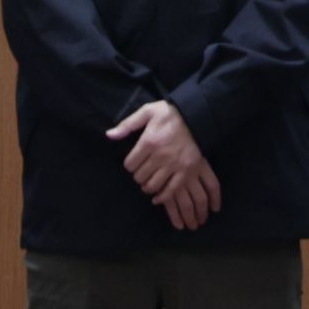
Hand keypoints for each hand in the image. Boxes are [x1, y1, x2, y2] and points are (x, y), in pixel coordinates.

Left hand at [110, 98, 222, 229]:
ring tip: (149, 181)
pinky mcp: (186, 172)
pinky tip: (157, 196)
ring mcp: (174, 165)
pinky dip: (162, 196)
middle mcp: (160, 156)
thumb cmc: (170, 114)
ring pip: (152, 185)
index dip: (129, 165)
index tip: (134, 162)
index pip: (129, 164)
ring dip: (147, 186)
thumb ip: (127, 124)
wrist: (198, 116)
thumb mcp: (148, 112)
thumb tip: (109, 135)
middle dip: (138, 175)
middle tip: (142, 171)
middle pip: (139, 176)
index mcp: (149, 142)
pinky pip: (170, 191)